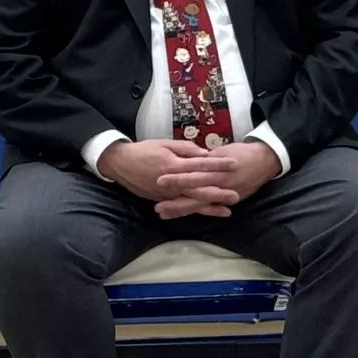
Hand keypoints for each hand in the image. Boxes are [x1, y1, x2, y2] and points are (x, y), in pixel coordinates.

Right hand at [99, 139, 239, 217]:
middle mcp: (171, 183)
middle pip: (199, 189)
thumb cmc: (144, 150)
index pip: (201, 165)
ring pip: (191, 202)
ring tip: (227, 211)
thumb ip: (185, 149)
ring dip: (210, 207)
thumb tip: (204, 153)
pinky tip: (207, 214)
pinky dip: (195, 211)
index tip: (234, 164)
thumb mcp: (165, 143)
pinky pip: (182, 207)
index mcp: (174, 165)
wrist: (121, 164)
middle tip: (236, 195)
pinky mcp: (163, 200)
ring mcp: (167, 194)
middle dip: (218, 193)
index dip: (218, 164)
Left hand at [154, 141, 281, 219]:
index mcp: (218, 167)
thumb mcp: (224, 150)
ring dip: (181, 209)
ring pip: (200, 203)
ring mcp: (226, 193)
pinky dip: (196, 212)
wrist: (266, 161)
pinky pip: (210, 207)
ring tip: (162, 212)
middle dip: (176, 199)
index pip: (195, 172)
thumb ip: (206, 158)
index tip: (160, 179)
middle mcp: (221, 182)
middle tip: (157, 204)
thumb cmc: (242, 153)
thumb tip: (189, 160)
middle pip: (196, 191)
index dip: (178, 177)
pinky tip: (180, 215)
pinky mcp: (229, 200)